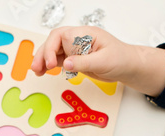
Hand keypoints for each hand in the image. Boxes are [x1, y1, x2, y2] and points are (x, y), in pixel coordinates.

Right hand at [31, 26, 164, 96]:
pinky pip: (58, 60)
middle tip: (37, 68)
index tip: (52, 63)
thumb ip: (84, 62)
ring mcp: (75, 49)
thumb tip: (66, 63)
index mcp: (84, 34)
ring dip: (43, 60)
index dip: (52, 48)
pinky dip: (49, 65)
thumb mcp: (103, 61)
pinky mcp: (75, 59)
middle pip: (53, 42)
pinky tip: (43, 72)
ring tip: (36, 71)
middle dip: (43, 54)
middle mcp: (78, 39)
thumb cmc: (120, 59)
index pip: (61, 36)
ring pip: (53, 51)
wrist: (128, 66)